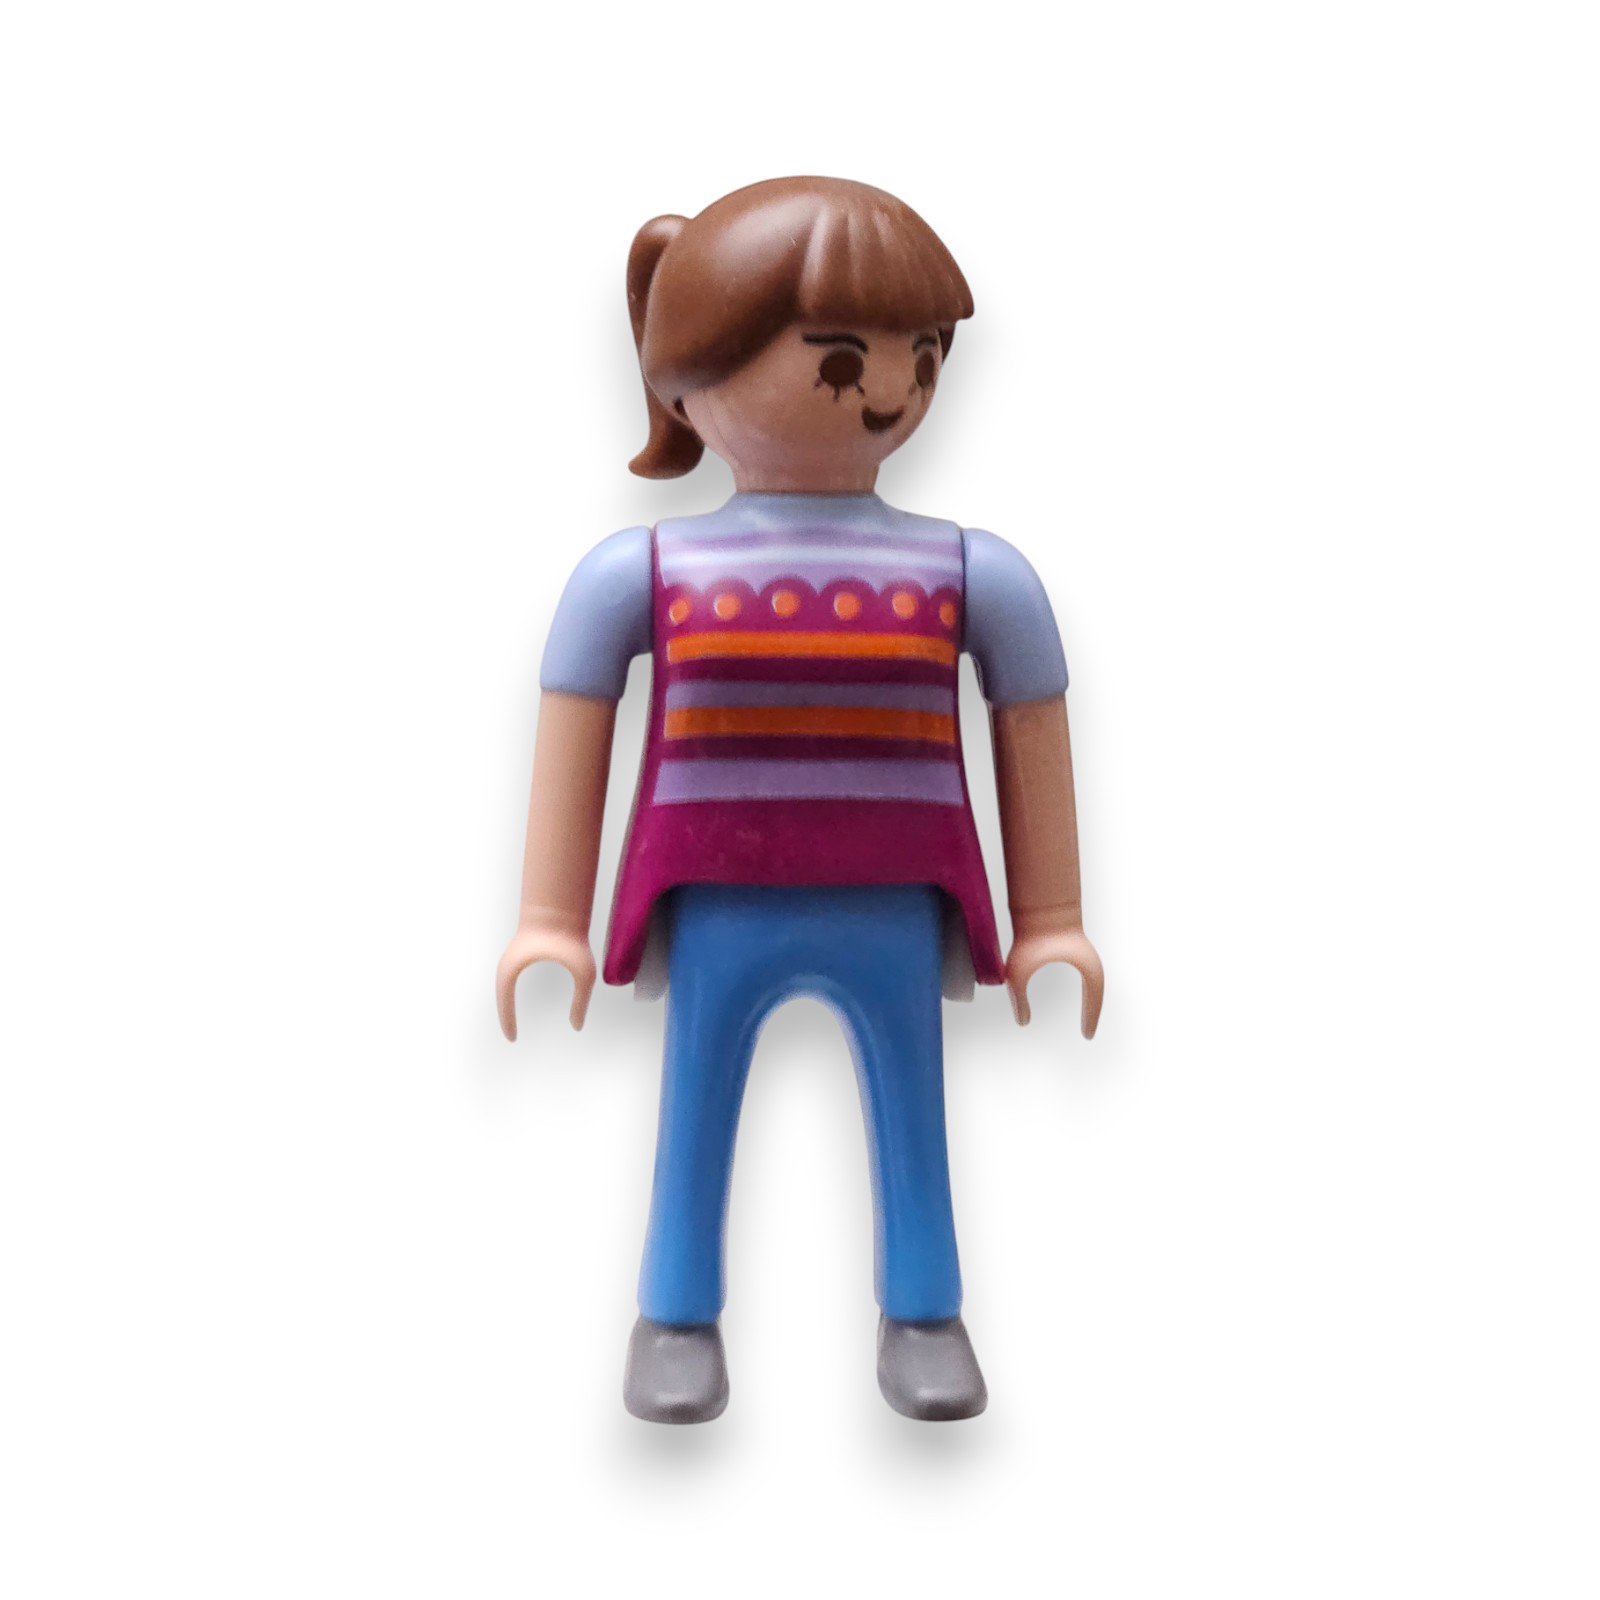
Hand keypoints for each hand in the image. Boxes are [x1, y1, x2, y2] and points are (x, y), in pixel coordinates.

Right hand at [496, 919, 595, 1038]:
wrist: (561, 907)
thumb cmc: (572, 938)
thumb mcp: (583, 973)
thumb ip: (581, 1001)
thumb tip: (577, 1026)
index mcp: (512, 969)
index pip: (504, 1002)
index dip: (507, 1021)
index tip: (513, 1039)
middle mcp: (507, 965)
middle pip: (501, 996)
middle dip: (505, 1017)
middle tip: (511, 1037)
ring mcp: (512, 958)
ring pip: (504, 988)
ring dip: (508, 1004)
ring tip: (513, 1024)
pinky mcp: (520, 954)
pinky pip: (511, 979)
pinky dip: (513, 992)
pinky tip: (520, 1000)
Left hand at [1005, 914, 1103, 1038]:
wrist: (1037, 904)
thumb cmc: (1030, 936)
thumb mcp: (1020, 972)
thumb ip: (1018, 998)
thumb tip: (1022, 1022)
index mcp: (1087, 969)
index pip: (1095, 999)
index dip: (1091, 1018)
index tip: (1086, 1036)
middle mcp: (1089, 961)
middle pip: (1097, 992)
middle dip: (1093, 1012)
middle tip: (1087, 1033)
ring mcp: (1083, 953)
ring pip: (1092, 982)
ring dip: (1089, 999)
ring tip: (1084, 1018)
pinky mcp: (1073, 946)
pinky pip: (1082, 971)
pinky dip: (1080, 984)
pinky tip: (1074, 992)